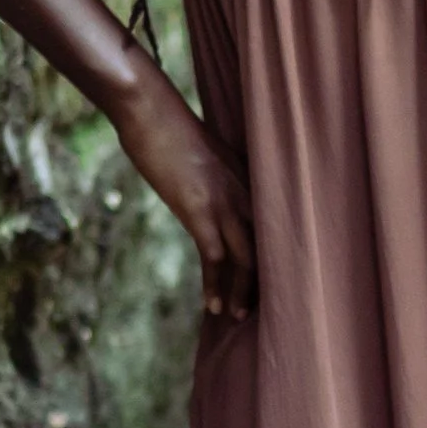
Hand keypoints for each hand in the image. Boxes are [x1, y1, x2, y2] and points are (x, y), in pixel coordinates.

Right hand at [113, 62, 257, 317]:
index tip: (276, 278)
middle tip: (263, 307)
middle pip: (269, 245)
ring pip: (248, 259)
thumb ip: (216, 174)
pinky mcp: (200, 212)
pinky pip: (215, 259)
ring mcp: (225, 203)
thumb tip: (208, 188)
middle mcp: (246, 192)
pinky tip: (213, 306)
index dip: (276, 253)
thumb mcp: (205, 151)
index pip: (274, 222)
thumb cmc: (171, 126)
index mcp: (250, 176)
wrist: (151, 111)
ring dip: (244, 292)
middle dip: (267, 280)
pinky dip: (215, 286)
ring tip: (239, 316)